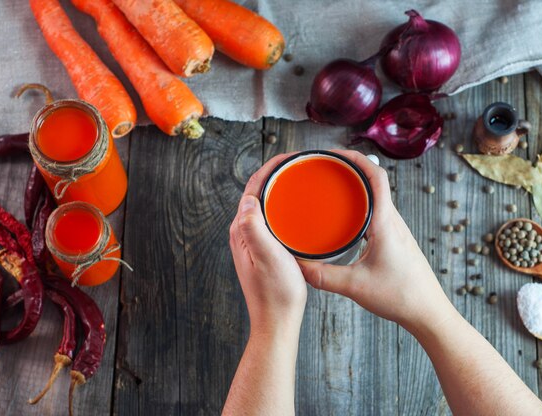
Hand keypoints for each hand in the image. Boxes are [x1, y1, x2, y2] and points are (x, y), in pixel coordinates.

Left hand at [229, 154, 306, 337]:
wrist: (277, 320)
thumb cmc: (276, 293)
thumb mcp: (267, 257)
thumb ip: (253, 227)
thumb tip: (248, 198)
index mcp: (242, 231)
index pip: (252, 189)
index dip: (269, 168)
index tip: (289, 157)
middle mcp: (244, 233)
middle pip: (257, 193)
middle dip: (275, 174)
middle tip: (299, 163)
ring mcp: (254, 242)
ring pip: (265, 206)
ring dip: (279, 189)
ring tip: (299, 178)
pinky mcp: (264, 250)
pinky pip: (272, 219)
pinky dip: (283, 207)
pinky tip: (299, 210)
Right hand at [299, 150, 454, 333]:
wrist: (428, 312)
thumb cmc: (400, 296)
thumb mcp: (355, 286)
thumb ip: (323, 276)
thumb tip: (296, 265)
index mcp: (386, 223)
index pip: (376, 177)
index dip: (356, 159)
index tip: (334, 153)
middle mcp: (394, 221)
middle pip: (375, 182)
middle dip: (351, 168)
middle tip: (326, 167)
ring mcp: (396, 230)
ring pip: (377, 197)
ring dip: (357, 186)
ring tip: (333, 186)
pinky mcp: (395, 240)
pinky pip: (378, 212)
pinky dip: (362, 205)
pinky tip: (346, 217)